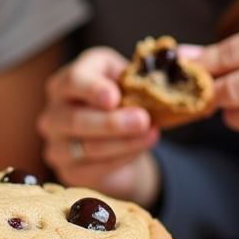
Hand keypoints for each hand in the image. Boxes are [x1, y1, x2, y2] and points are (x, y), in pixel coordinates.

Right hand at [38, 47, 160, 205]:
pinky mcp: (67, 169)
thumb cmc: (124, 102)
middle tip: (143, 120)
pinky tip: (139, 150)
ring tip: (151, 135)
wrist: (118, 139)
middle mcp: (54, 110)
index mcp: (68, 80)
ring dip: (121, 142)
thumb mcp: (132, 82)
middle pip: (75, 118)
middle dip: (111, 122)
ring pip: (85, 146)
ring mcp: (56, 142)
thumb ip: (147, 76)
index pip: (73, 81)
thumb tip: (185, 69)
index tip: (114, 97)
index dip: (92, 89)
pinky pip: (92, 168)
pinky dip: (120, 159)